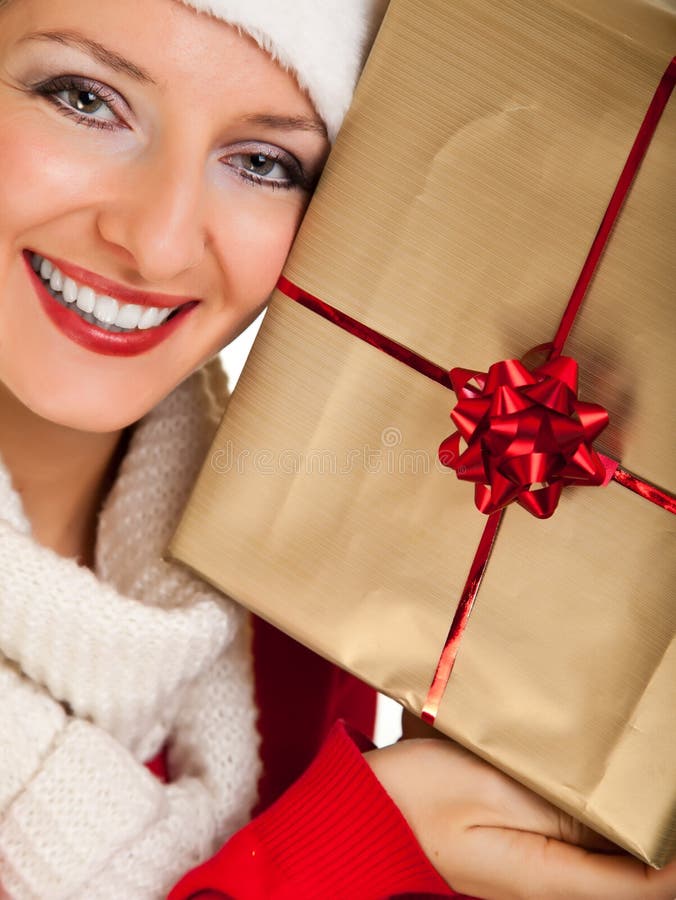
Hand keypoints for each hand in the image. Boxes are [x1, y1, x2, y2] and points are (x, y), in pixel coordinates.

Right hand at [365, 738, 675, 899]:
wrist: (359, 816)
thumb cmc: (411, 798)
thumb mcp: (484, 788)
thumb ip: (556, 808)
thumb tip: (618, 818)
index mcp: (541, 876)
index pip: (643, 888)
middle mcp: (543, 885)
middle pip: (630, 878)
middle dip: (659, 840)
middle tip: (660, 784)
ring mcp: (530, 874)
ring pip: (605, 864)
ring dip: (629, 829)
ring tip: (640, 781)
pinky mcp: (518, 856)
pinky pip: (576, 849)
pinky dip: (598, 822)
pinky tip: (595, 787)